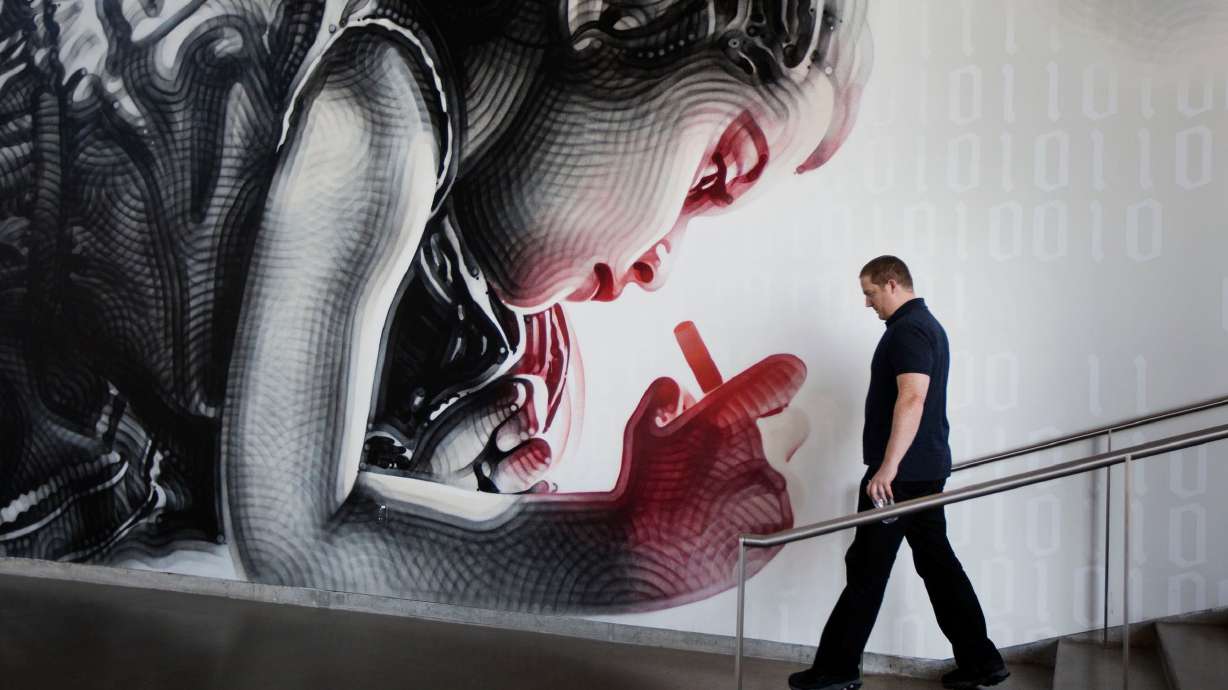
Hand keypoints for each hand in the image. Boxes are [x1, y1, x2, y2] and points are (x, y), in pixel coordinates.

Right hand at [616, 354, 807, 595]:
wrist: (645, 554)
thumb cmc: (642, 493)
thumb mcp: (641, 432)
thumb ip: (663, 400)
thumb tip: (678, 391)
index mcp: (729, 415)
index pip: (782, 376)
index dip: (781, 378)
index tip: (782, 380)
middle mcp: (760, 445)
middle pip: (794, 423)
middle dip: (775, 431)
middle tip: (745, 445)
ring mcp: (776, 484)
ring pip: (786, 469)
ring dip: (764, 475)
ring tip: (724, 496)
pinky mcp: (783, 519)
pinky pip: (781, 505)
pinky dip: (761, 510)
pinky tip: (728, 520)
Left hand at [866, 465, 896, 504]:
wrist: (889, 464)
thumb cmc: (885, 470)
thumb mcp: (879, 477)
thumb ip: (878, 482)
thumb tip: (880, 490)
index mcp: (873, 480)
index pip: (868, 489)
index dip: (869, 495)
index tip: (872, 499)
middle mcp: (875, 481)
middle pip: (872, 492)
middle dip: (875, 498)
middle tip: (878, 502)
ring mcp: (880, 481)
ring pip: (880, 492)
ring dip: (883, 498)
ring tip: (886, 501)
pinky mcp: (886, 481)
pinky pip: (887, 490)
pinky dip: (889, 494)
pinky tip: (891, 496)